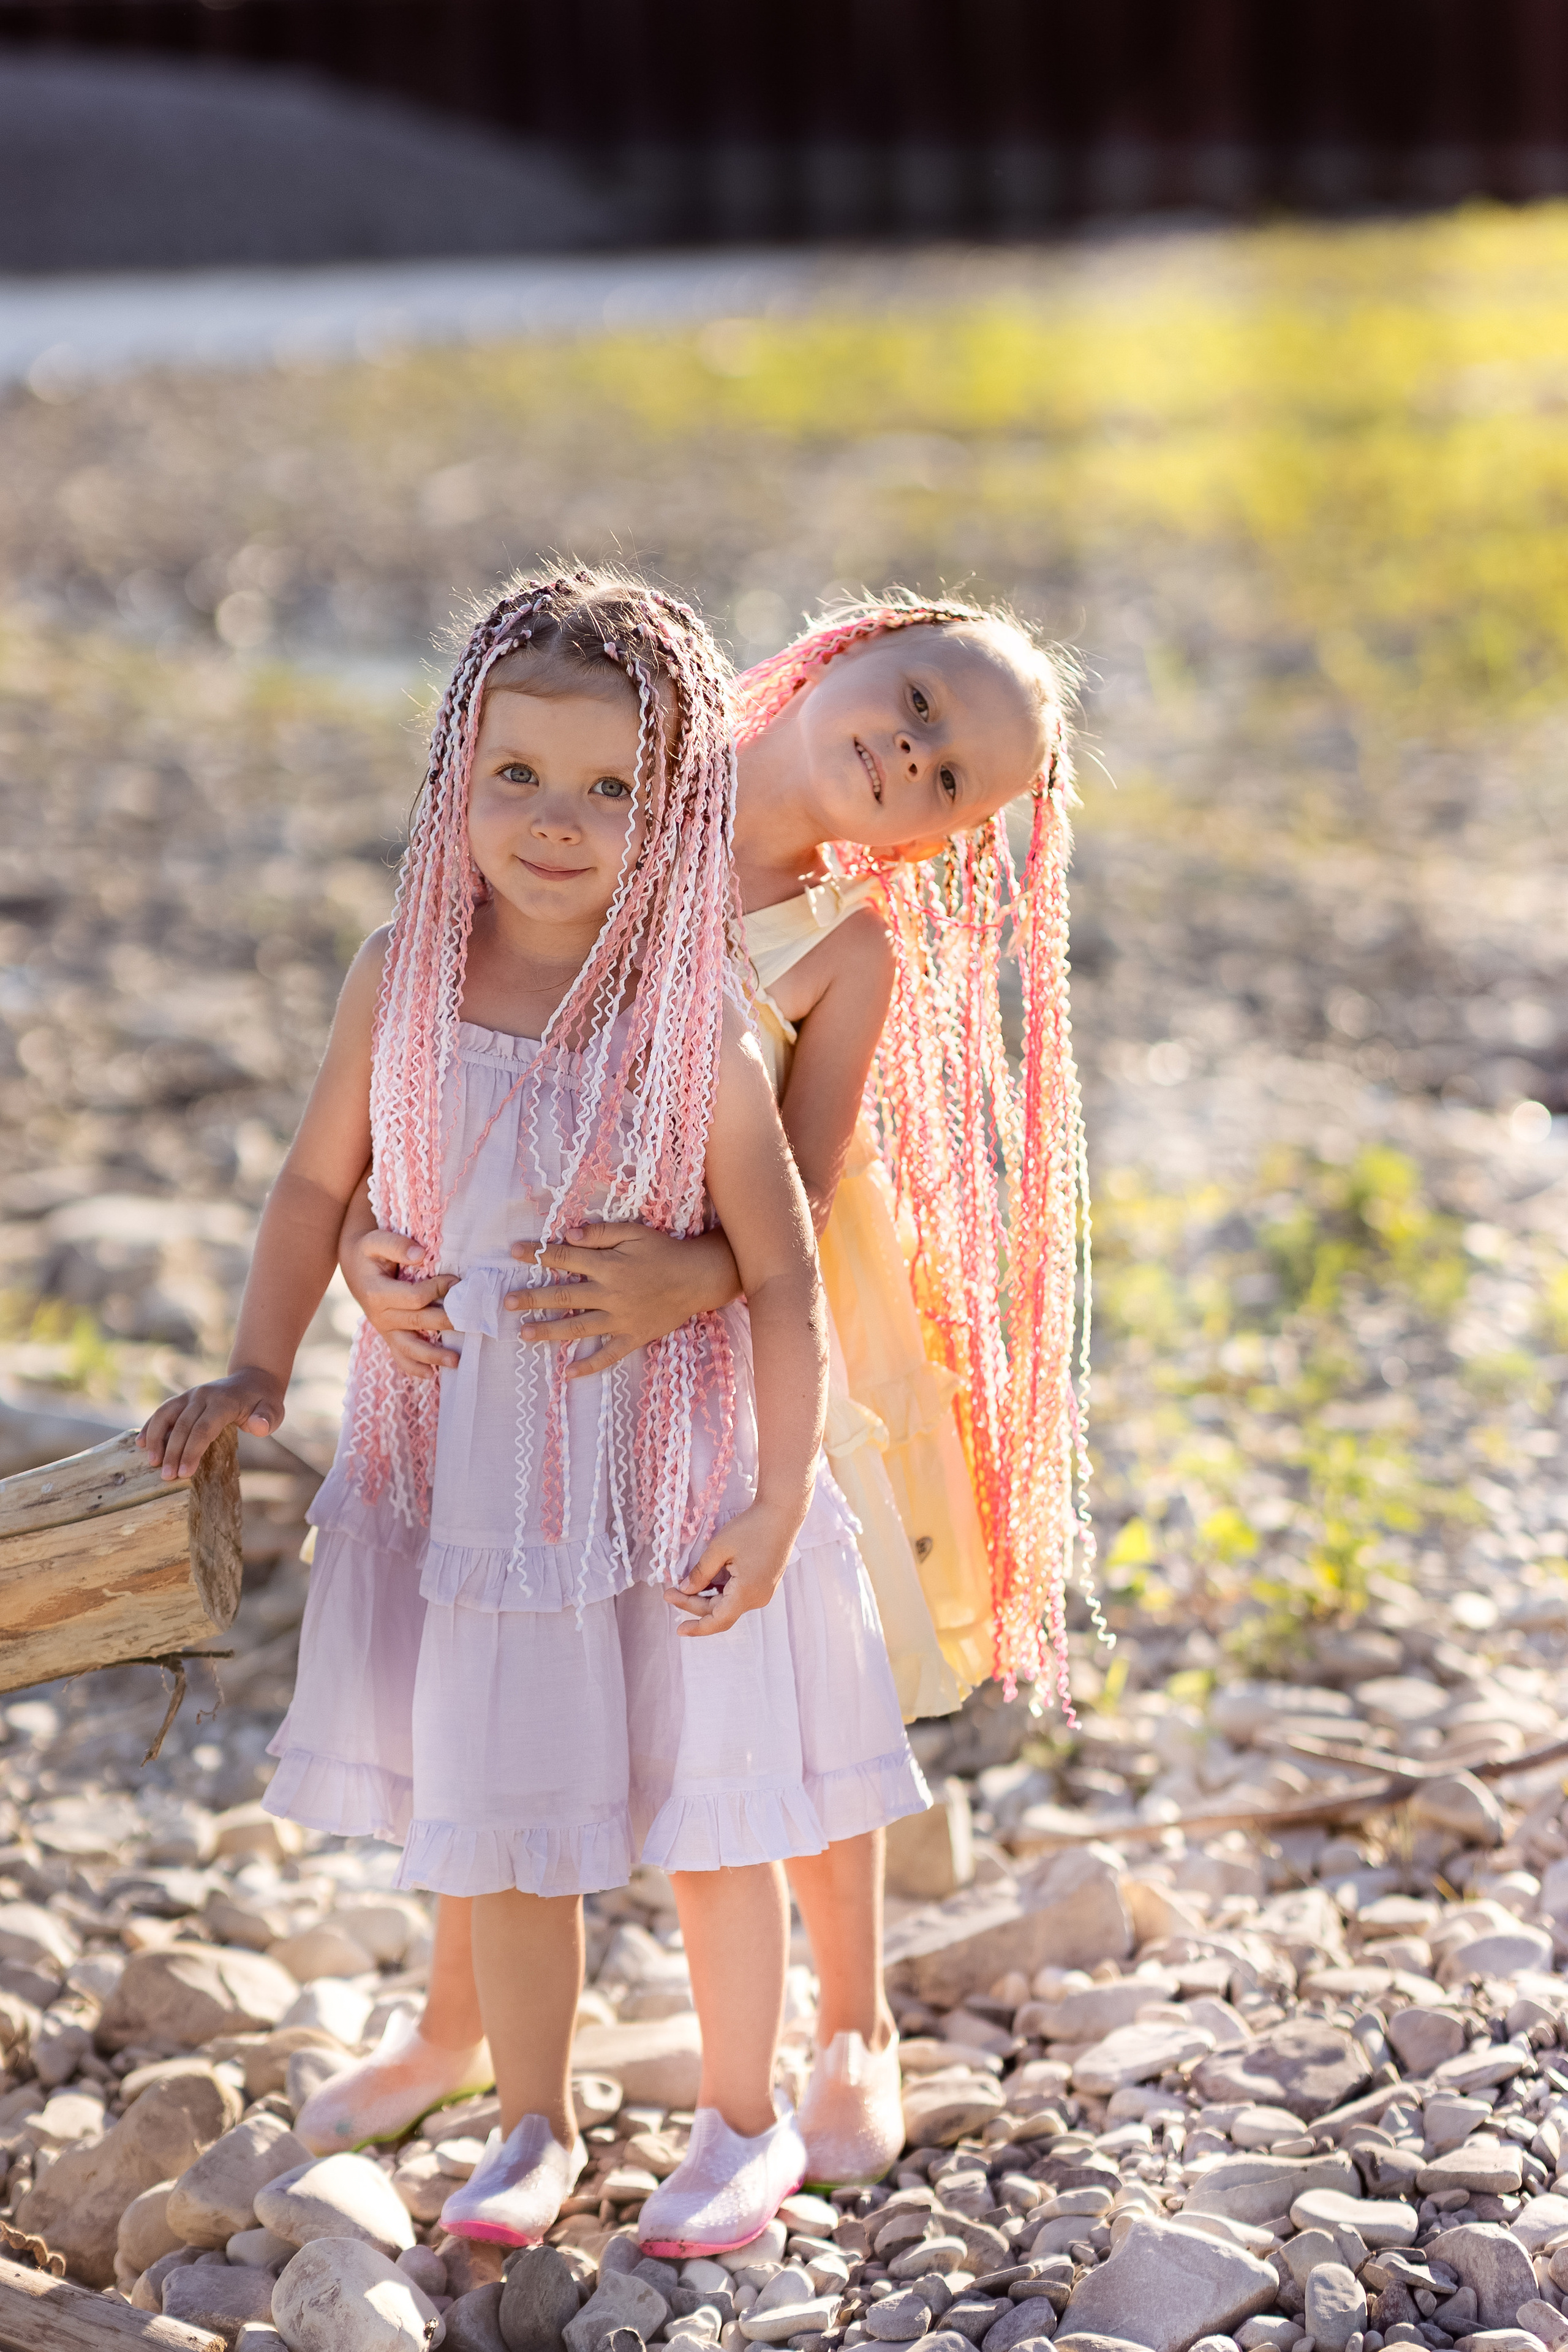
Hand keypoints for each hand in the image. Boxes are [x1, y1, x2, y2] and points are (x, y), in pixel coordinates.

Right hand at [138, 1367, 285, 1480]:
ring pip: (166, 1415)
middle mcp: (203, 1395)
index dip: (193, 1451)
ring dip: (156, 1439)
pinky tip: (141, 1444)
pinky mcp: (183, 1399)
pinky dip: (151, 1426)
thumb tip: (258, 1426)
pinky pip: (163, 1411)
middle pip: (183, 1426)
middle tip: (167, 1478)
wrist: (252, 1379)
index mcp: (224, 1401)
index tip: (185, 1474)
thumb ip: (266, 1419)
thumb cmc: (263, 1401)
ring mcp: (190, 1395)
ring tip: (152, 1463)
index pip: (204, 1429)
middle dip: (173, 1453)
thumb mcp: (273, 1410)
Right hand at [344, 1226, 458, 1379]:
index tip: (457, 1280)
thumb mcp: (375, 1240)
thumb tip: (420, 1256)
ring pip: (409, 1347)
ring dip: (433, 1356)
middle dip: (446, 1322)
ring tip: (456, 1362)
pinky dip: (414, 1367)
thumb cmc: (368, 1251)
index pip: (414, 1297)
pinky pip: (399, 1356)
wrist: (353, 1265)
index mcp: (376, 1293)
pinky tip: (430, 1374)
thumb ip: (396, 1245)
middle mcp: (379, 1316)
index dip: (438, 1289)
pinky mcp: (388, 1335)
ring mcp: (384, 1329)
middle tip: (472, 1320)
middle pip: (418, 1323)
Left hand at [508, 1222, 736, 1380]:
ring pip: (578, 1327)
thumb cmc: (664, 1251)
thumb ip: (601, 1234)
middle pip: (564, 1296)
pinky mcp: (633, 1336)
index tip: (514, 1252)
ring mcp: (621, 1318)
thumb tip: (568, 1235)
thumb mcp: (634, 1233)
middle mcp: (610, 1294)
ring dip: (549, 1330)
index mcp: (609, 1265)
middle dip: (533, 1299)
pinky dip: (589, 1365)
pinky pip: (608, 1355)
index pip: (565, 1258)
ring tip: (525, 1333)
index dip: (538, 1254)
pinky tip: (568, 1373)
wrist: (697, 1278)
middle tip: (508, 1303)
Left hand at [664, 1502, 798, 1637]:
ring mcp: (763, 1592)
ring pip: (728, 1603)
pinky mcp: (764, 1584)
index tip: (678, 1629)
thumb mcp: (719, 1548)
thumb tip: (686, 1589)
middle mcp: (758, 1598)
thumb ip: (701, 1573)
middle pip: (720, 1611)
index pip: (718, 1621)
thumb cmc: (752, 1527)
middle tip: (669, 1592)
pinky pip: (738, 1595)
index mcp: (747, 1593)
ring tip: (683, 1587)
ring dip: (706, 1598)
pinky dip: (720, 1592)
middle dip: (693, 1604)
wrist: (782, 1513)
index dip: (697, 1628)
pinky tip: (704, 1581)